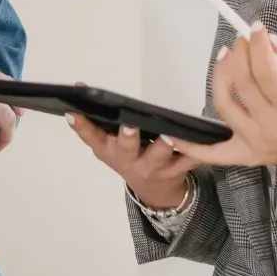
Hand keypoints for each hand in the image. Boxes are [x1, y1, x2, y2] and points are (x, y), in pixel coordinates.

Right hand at [68, 99, 194, 209]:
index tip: (73, 112)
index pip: (91, 137)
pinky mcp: (177, 169)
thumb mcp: (107, 143)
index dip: (81, 126)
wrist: (154, 190)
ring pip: (159, 156)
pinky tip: (203, 138)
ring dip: (164, 145)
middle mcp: (129, 160)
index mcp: (109, 151)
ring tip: (169, 134)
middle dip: (127, 137)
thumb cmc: (130, 158)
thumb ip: (94, 119)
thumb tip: (80, 85)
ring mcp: (154, 167)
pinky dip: (196, 151)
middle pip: (127, 148)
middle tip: (129, 125)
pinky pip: (188, 159)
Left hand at [167, 29, 276, 171]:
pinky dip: (192, 147)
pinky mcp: (246, 155)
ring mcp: (255, 143)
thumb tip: (272, 41)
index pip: (266, 72)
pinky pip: (214, 154)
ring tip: (226, 56)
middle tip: (243, 39)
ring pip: (224, 106)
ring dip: (220, 77)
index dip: (258, 46)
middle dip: (240, 54)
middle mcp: (270, 128)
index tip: (255, 27)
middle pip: (242, 84)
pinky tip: (174, 136)